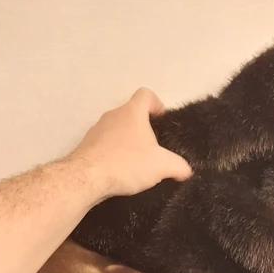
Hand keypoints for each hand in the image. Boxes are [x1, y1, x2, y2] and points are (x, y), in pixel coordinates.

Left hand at [68, 87, 192, 199]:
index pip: (146, 95)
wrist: (87, 177)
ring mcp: (97, 129)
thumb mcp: (162, 166)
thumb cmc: (127, 163)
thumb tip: (186, 171)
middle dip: (144, 128)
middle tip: (154, 148)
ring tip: (137, 164)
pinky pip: (105, 144)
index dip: (157, 104)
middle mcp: (113, 115)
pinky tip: (120, 172)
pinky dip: (114, 153)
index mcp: (132, 112)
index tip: (162, 122)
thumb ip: (179, 166)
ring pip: (118, 129)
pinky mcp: (87, 145)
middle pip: (132, 114)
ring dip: (128, 142)